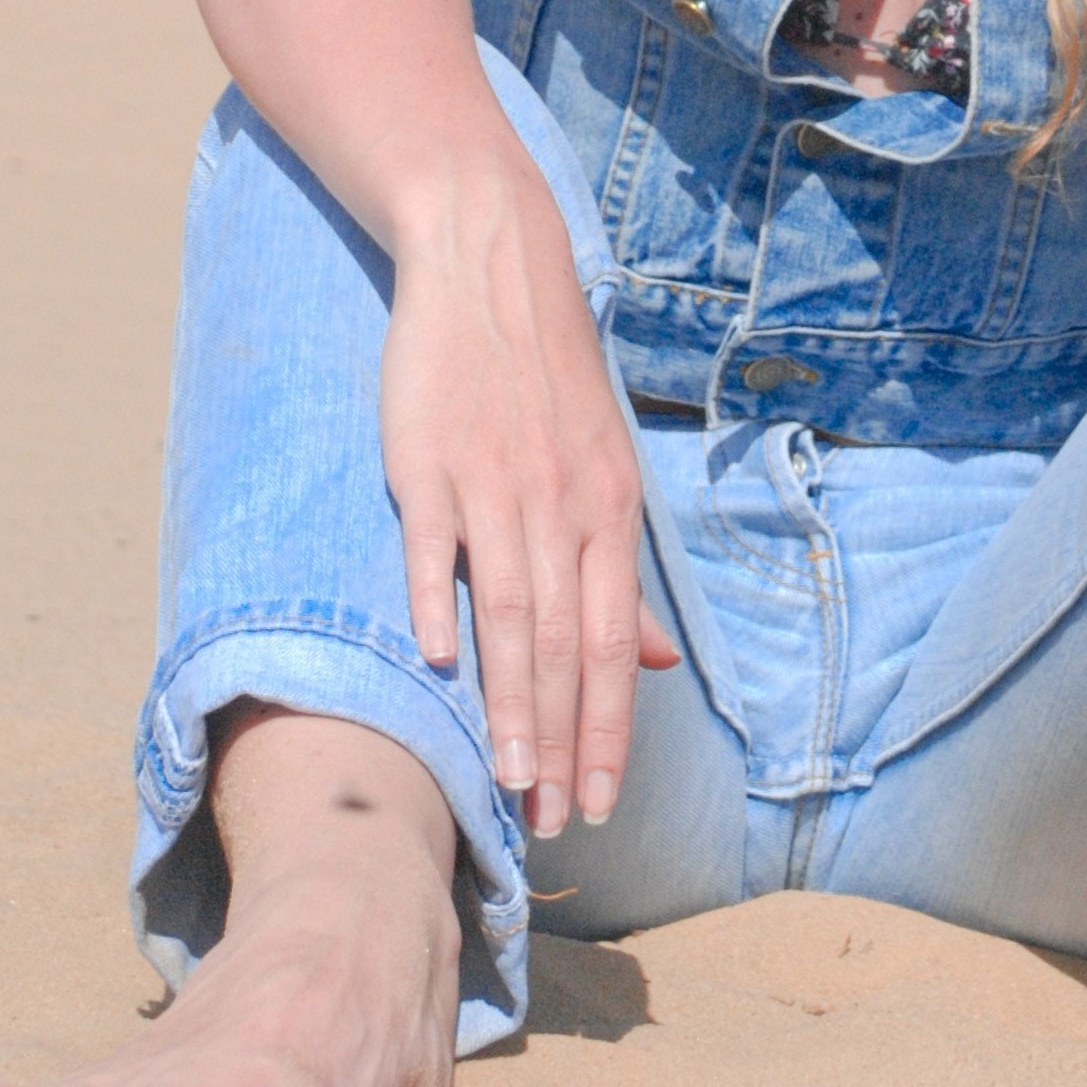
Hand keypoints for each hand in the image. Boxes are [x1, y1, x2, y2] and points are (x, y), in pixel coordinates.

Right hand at [376, 123, 680, 842]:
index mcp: (611, 510)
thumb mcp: (605, 468)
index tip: (601, 802)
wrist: (491, 266)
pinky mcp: (430, 460)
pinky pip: (436, 544)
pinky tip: (437, 662)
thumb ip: (623, 572)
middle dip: (565, 742)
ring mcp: (495, 482)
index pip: (617, 644)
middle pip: (570, 644)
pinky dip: (436, 602)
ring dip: (512, 702)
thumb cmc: (546, 380)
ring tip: (508, 779)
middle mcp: (562, 504)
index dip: (610, 728)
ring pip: (511, 611)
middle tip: (556, 820)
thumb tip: (657, 663)